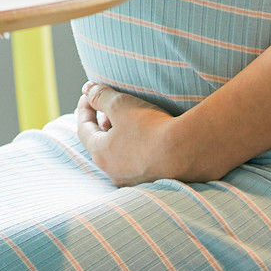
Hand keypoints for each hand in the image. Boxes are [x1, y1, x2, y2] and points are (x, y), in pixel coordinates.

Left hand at [74, 80, 192, 186]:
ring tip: (127, 121)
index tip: (89, 94)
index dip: (84, 107)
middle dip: (101, 122)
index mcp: (100, 153)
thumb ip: (100, 96)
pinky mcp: (151, 181)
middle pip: (99, 143)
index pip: (83, 128)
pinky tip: (146, 138)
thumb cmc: (150, 127)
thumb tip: (87, 89)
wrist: (187, 152)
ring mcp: (132, 180)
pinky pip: (135, 162)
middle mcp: (112, 171)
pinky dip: (134, 147)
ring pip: (117, 155)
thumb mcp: (121, 104)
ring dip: (118, 136)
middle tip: (107, 107)